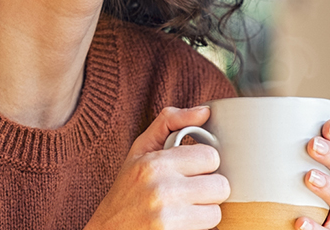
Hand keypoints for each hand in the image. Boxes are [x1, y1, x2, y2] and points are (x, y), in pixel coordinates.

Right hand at [85, 106, 229, 229]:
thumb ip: (170, 122)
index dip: (204, 163)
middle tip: (191, 191)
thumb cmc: (127, 188)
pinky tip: (181, 222)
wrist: (108, 229)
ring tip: (186, 208)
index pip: (211, 156)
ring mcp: (167, 217)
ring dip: (205, 211)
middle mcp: (162, 189)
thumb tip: (205, 111)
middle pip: (221, 185)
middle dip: (209, 189)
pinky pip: (207, 229)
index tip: (192, 169)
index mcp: (155, 162)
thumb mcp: (141, 149)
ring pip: (216, 211)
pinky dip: (198, 227)